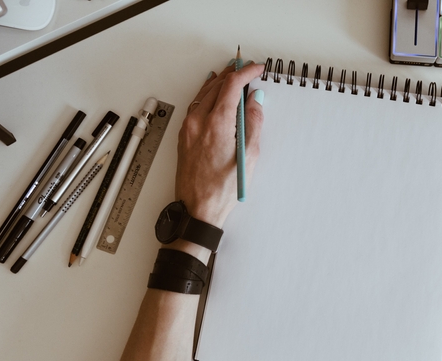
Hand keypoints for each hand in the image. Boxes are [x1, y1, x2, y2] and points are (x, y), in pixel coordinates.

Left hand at [175, 61, 264, 227]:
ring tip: (233, 76)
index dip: (246, 73)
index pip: (231, 85)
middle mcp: (198, 122)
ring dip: (219, 82)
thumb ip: (254, 123)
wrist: (198, 208)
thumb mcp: (249, 156)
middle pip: (216, 85)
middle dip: (234, 73)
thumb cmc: (222, 189)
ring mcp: (188, 128)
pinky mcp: (184, 135)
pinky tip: (213, 93)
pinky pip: (195, 105)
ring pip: (204, 93)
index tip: (257, 69)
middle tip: (248, 69)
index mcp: (216, 124)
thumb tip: (255, 101)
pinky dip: (207, 94)